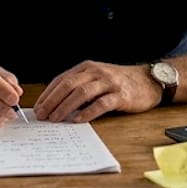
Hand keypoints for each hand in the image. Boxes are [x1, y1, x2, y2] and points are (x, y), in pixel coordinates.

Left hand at [34, 60, 159, 122]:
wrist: (148, 80)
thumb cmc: (119, 82)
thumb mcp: (97, 78)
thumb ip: (80, 87)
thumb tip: (56, 105)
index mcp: (87, 68)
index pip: (62, 79)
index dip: (48, 94)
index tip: (38, 108)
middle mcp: (96, 72)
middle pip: (68, 85)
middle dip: (52, 101)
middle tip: (42, 115)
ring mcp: (109, 82)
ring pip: (82, 93)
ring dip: (65, 106)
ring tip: (56, 119)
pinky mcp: (121, 95)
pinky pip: (101, 103)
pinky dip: (88, 112)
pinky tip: (78, 120)